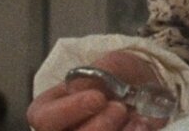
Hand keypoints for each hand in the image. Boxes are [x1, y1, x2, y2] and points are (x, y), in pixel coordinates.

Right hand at [27, 50, 171, 130]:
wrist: (144, 87)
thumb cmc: (116, 75)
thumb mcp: (108, 64)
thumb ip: (94, 75)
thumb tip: (80, 88)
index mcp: (49, 110)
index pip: (44, 119)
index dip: (68, 111)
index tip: (98, 97)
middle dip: (98, 127)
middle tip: (119, 108)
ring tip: (136, 118)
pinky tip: (142, 125)